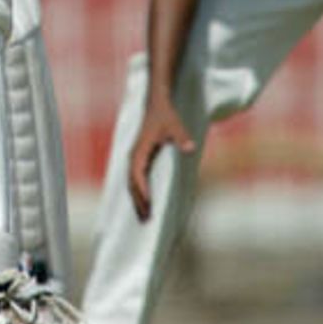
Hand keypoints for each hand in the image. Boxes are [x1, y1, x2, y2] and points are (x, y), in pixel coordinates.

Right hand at [128, 96, 195, 220]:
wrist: (157, 104)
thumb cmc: (166, 115)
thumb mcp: (175, 124)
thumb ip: (182, 137)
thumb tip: (190, 148)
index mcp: (140, 150)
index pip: (137, 173)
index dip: (142, 189)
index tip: (149, 203)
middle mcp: (134, 155)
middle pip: (132, 182)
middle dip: (138, 201)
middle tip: (146, 219)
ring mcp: (135, 157)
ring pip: (132, 182)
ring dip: (137, 199)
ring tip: (144, 217)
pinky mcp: (139, 158)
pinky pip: (136, 179)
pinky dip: (138, 192)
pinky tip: (146, 202)